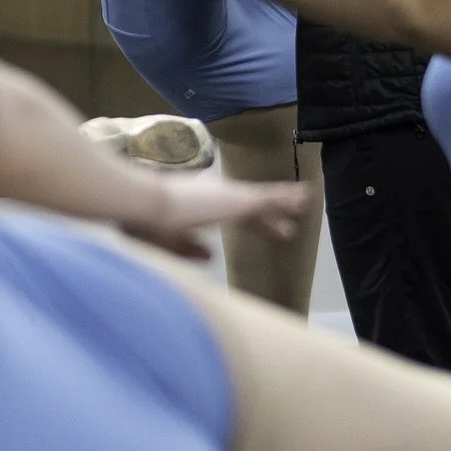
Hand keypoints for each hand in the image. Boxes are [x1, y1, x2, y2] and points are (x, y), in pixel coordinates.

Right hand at [119, 168, 310, 259]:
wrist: (145, 205)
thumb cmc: (147, 224)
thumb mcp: (168, 243)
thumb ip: (190, 250)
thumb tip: (211, 256)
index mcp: (197, 204)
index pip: (227, 212)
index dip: (245, 220)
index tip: (257, 225)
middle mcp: (213, 195)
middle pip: (248, 206)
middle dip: (268, 215)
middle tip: (286, 226)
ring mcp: (227, 195)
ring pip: (262, 198)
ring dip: (283, 201)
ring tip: (304, 200)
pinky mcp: (237, 200)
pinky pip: (269, 197)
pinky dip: (286, 197)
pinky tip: (303, 198)